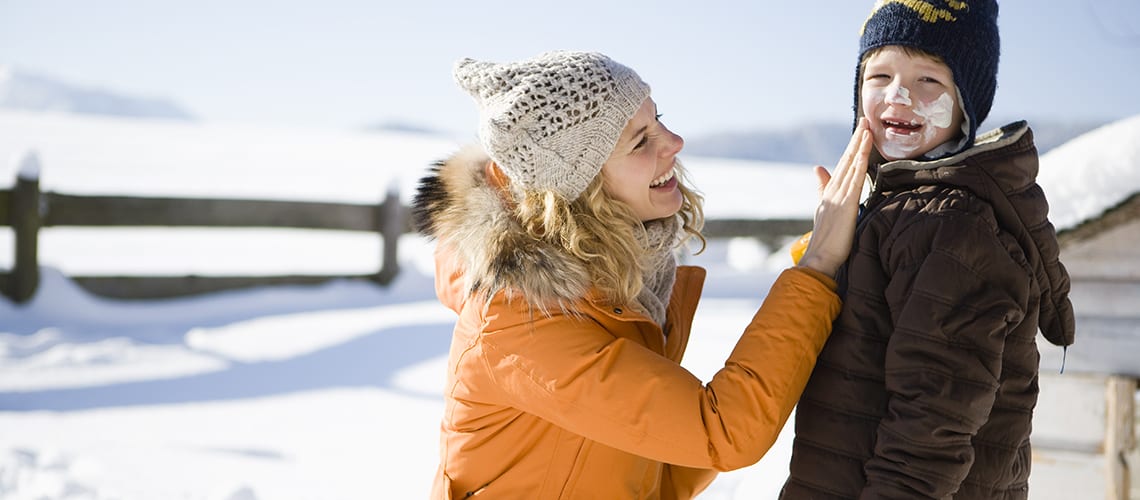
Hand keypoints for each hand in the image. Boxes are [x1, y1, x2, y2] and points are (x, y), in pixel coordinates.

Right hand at [797, 118, 872, 277]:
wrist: (820, 257)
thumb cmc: (826, 241)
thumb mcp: (824, 210)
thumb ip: (822, 188)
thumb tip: (817, 169)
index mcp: (830, 192)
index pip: (843, 165)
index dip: (852, 147)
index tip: (860, 131)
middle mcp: (834, 190)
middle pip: (847, 159)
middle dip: (856, 139)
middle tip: (865, 119)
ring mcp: (839, 195)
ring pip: (852, 164)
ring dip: (860, 144)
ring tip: (867, 126)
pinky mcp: (847, 203)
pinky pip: (856, 178)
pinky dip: (861, 161)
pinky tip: (865, 149)